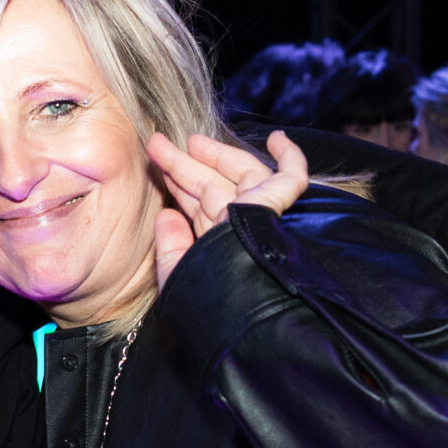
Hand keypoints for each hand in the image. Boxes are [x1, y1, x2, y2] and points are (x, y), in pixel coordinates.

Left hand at [146, 129, 310, 291]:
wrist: (232, 309)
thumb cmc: (201, 303)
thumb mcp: (175, 274)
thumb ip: (169, 246)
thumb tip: (166, 214)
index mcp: (216, 243)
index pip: (198, 206)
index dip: (178, 184)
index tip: (157, 165)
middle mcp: (237, 227)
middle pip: (212, 185)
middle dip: (185, 164)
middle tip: (159, 144)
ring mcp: (256, 215)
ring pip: (239, 175)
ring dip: (214, 154)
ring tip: (189, 139)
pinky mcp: (272, 206)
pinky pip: (290, 178)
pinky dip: (289, 158)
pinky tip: (277, 139)